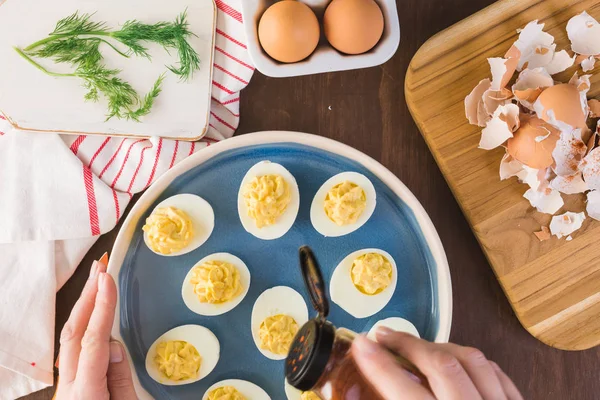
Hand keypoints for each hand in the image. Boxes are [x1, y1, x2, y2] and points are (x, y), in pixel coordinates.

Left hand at [55, 258, 136, 399]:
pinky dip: (83, 326)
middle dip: (88, 296)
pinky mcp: (68, 388)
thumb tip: (114, 346)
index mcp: (86, 392)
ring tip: (98, 281)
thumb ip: (121, 381)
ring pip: (68, 339)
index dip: (102, 305)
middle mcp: (69, 386)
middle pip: (74, 332)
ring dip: (84, 307)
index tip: (107, 277)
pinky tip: (93, 315)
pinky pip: (73, 350)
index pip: (93, 339)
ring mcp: (64, 387)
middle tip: (101, 266)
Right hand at [352, 328, 522, 399]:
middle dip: (408, 343)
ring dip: (440, 346)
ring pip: (472, 361)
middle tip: (384, 335)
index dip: (378, 364)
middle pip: (441, 365)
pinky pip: (497, 373)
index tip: (360, 344)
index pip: (404, 391)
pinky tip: (458, 360)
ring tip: (418, 343)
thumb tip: (356, 395)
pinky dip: (474, 362)